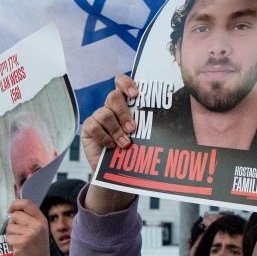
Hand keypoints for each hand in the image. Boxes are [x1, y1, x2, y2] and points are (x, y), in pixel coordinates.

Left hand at [6, 199, 69, 255]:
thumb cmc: (37, 251)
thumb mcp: (39, 232)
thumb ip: (29, 220)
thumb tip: (12, 210)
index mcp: (42, 221)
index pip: (27, 203)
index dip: (16, 204)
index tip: (10, 209)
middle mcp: (37, 226)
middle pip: (15, 216)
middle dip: (12, 225)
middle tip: (18, 236)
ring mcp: (29, 235)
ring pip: (9, 227)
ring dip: (10, 236)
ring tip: (19, 244)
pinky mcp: (21, 244)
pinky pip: (8, 238)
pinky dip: (10, 245)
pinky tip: (18, 250)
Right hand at [81, 75, 138, 213]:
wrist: (116, 173)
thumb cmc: (132, 151)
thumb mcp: (144, 137)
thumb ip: (149, 125)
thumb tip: (167, 121)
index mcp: (125, 104)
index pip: (121, 82)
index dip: (126, 83)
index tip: (136, 94)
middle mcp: (110, 107)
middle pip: (114, 97)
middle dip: (124, 112)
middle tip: (133, 129)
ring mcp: (98, 117)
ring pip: (105, 113)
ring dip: (117, 130)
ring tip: (125, 143)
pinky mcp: (88, 128)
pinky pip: (94, 126)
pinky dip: (104, 137)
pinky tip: (111, 146)